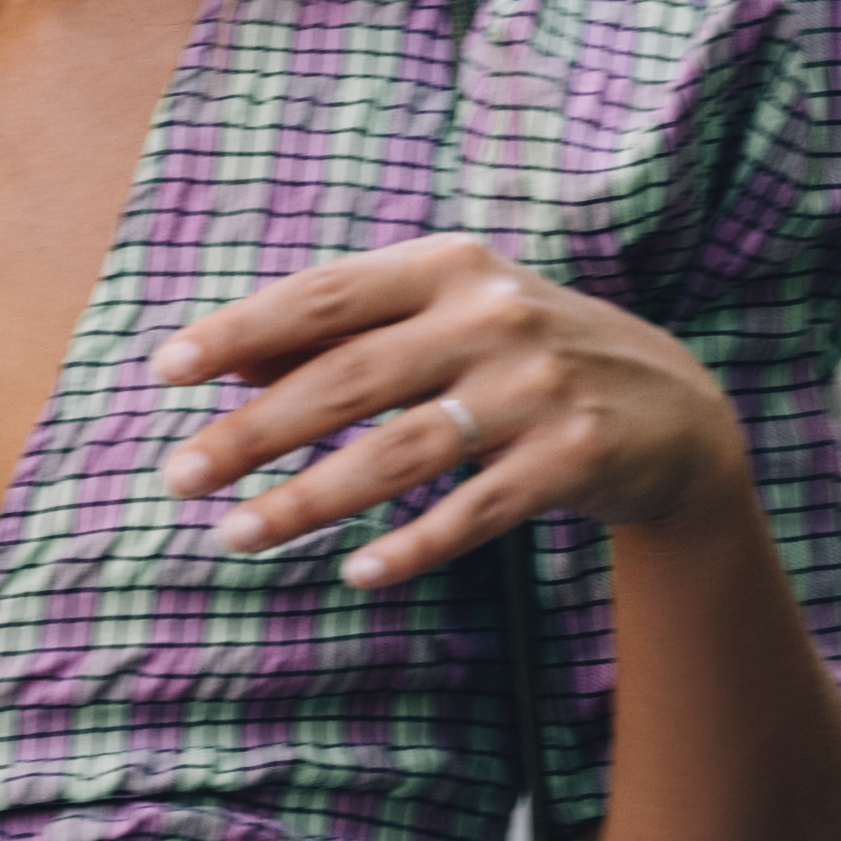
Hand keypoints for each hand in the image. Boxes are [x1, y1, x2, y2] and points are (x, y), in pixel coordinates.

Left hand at [143, 241, 755, 589]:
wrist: (676, 411)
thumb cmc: (525, 362)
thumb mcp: (447, 322)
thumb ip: (344, 336)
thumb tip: (222, 366)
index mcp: (450, 268)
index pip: (324, 295)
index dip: (239, 330)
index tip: (164, 372)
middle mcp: (493, 316)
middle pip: (348, 378)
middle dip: (253, 432)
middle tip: (177, 477)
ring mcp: (536, 388)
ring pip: (401, 452)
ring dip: (310, 500)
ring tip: (238, 536)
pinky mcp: (574, 457)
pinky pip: (475, 510)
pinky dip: (413, 545)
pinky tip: (356, 572)